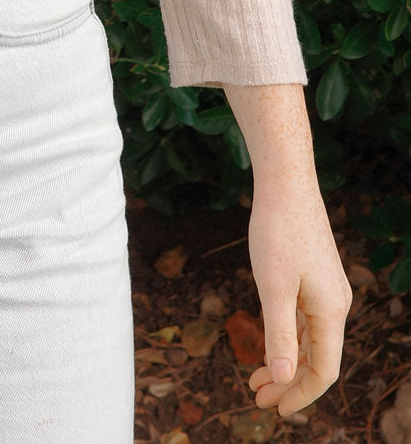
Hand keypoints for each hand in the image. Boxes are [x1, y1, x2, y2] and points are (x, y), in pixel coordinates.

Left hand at [245, 181, 351, 415]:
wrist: (285, 183)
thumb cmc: (277, 230)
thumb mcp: (273, 286)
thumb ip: (280, 334)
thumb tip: (284, 379)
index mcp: (331, 311)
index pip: (322, 370)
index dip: (299, 394)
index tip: (272, 408)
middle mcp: (335, 304)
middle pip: (317, 359)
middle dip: (288, 383)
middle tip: (256, 397)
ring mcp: (326, 290)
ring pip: (310, 340)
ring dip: (285, 362)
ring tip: (255, 378)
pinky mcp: (314, 277)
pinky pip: (305, 320)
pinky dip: (287, 337)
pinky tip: (268, 343)